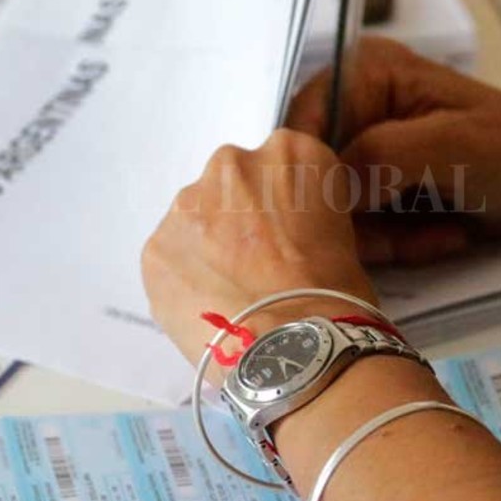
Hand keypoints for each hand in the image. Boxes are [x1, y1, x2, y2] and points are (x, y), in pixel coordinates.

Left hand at [142, 130, 378, 370]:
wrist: (293, 348)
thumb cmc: (333, 296)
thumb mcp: (343, 233)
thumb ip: (304, 211)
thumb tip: (283, 230)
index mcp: (290, 153)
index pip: (283, 166)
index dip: (286, 205)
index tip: (290, 234)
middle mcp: (233, 163)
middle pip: (232, 184)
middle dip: (242, 217)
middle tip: (260, 264)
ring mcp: (187, 203)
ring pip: (196, 218)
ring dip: (210, 244)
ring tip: (234, 291)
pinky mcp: (156, 246)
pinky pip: (172, 255)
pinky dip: (186, 276)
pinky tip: (211, 305)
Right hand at [287, 37, 500, 263]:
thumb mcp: (451, 146)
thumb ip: (378, 157)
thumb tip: (321, 190)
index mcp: (366, 72)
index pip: (300, 125)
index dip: (310, 176)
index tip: (337, 215)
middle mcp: (359, 108)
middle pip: (313, 177)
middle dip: (359, 216)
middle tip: (411, 228)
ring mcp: (371, 153)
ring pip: (336, 213)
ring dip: (386, 236)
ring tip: (441, 228)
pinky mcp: (385, 190)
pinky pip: (364, 230)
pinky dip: (401, 243)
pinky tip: (445, 232)